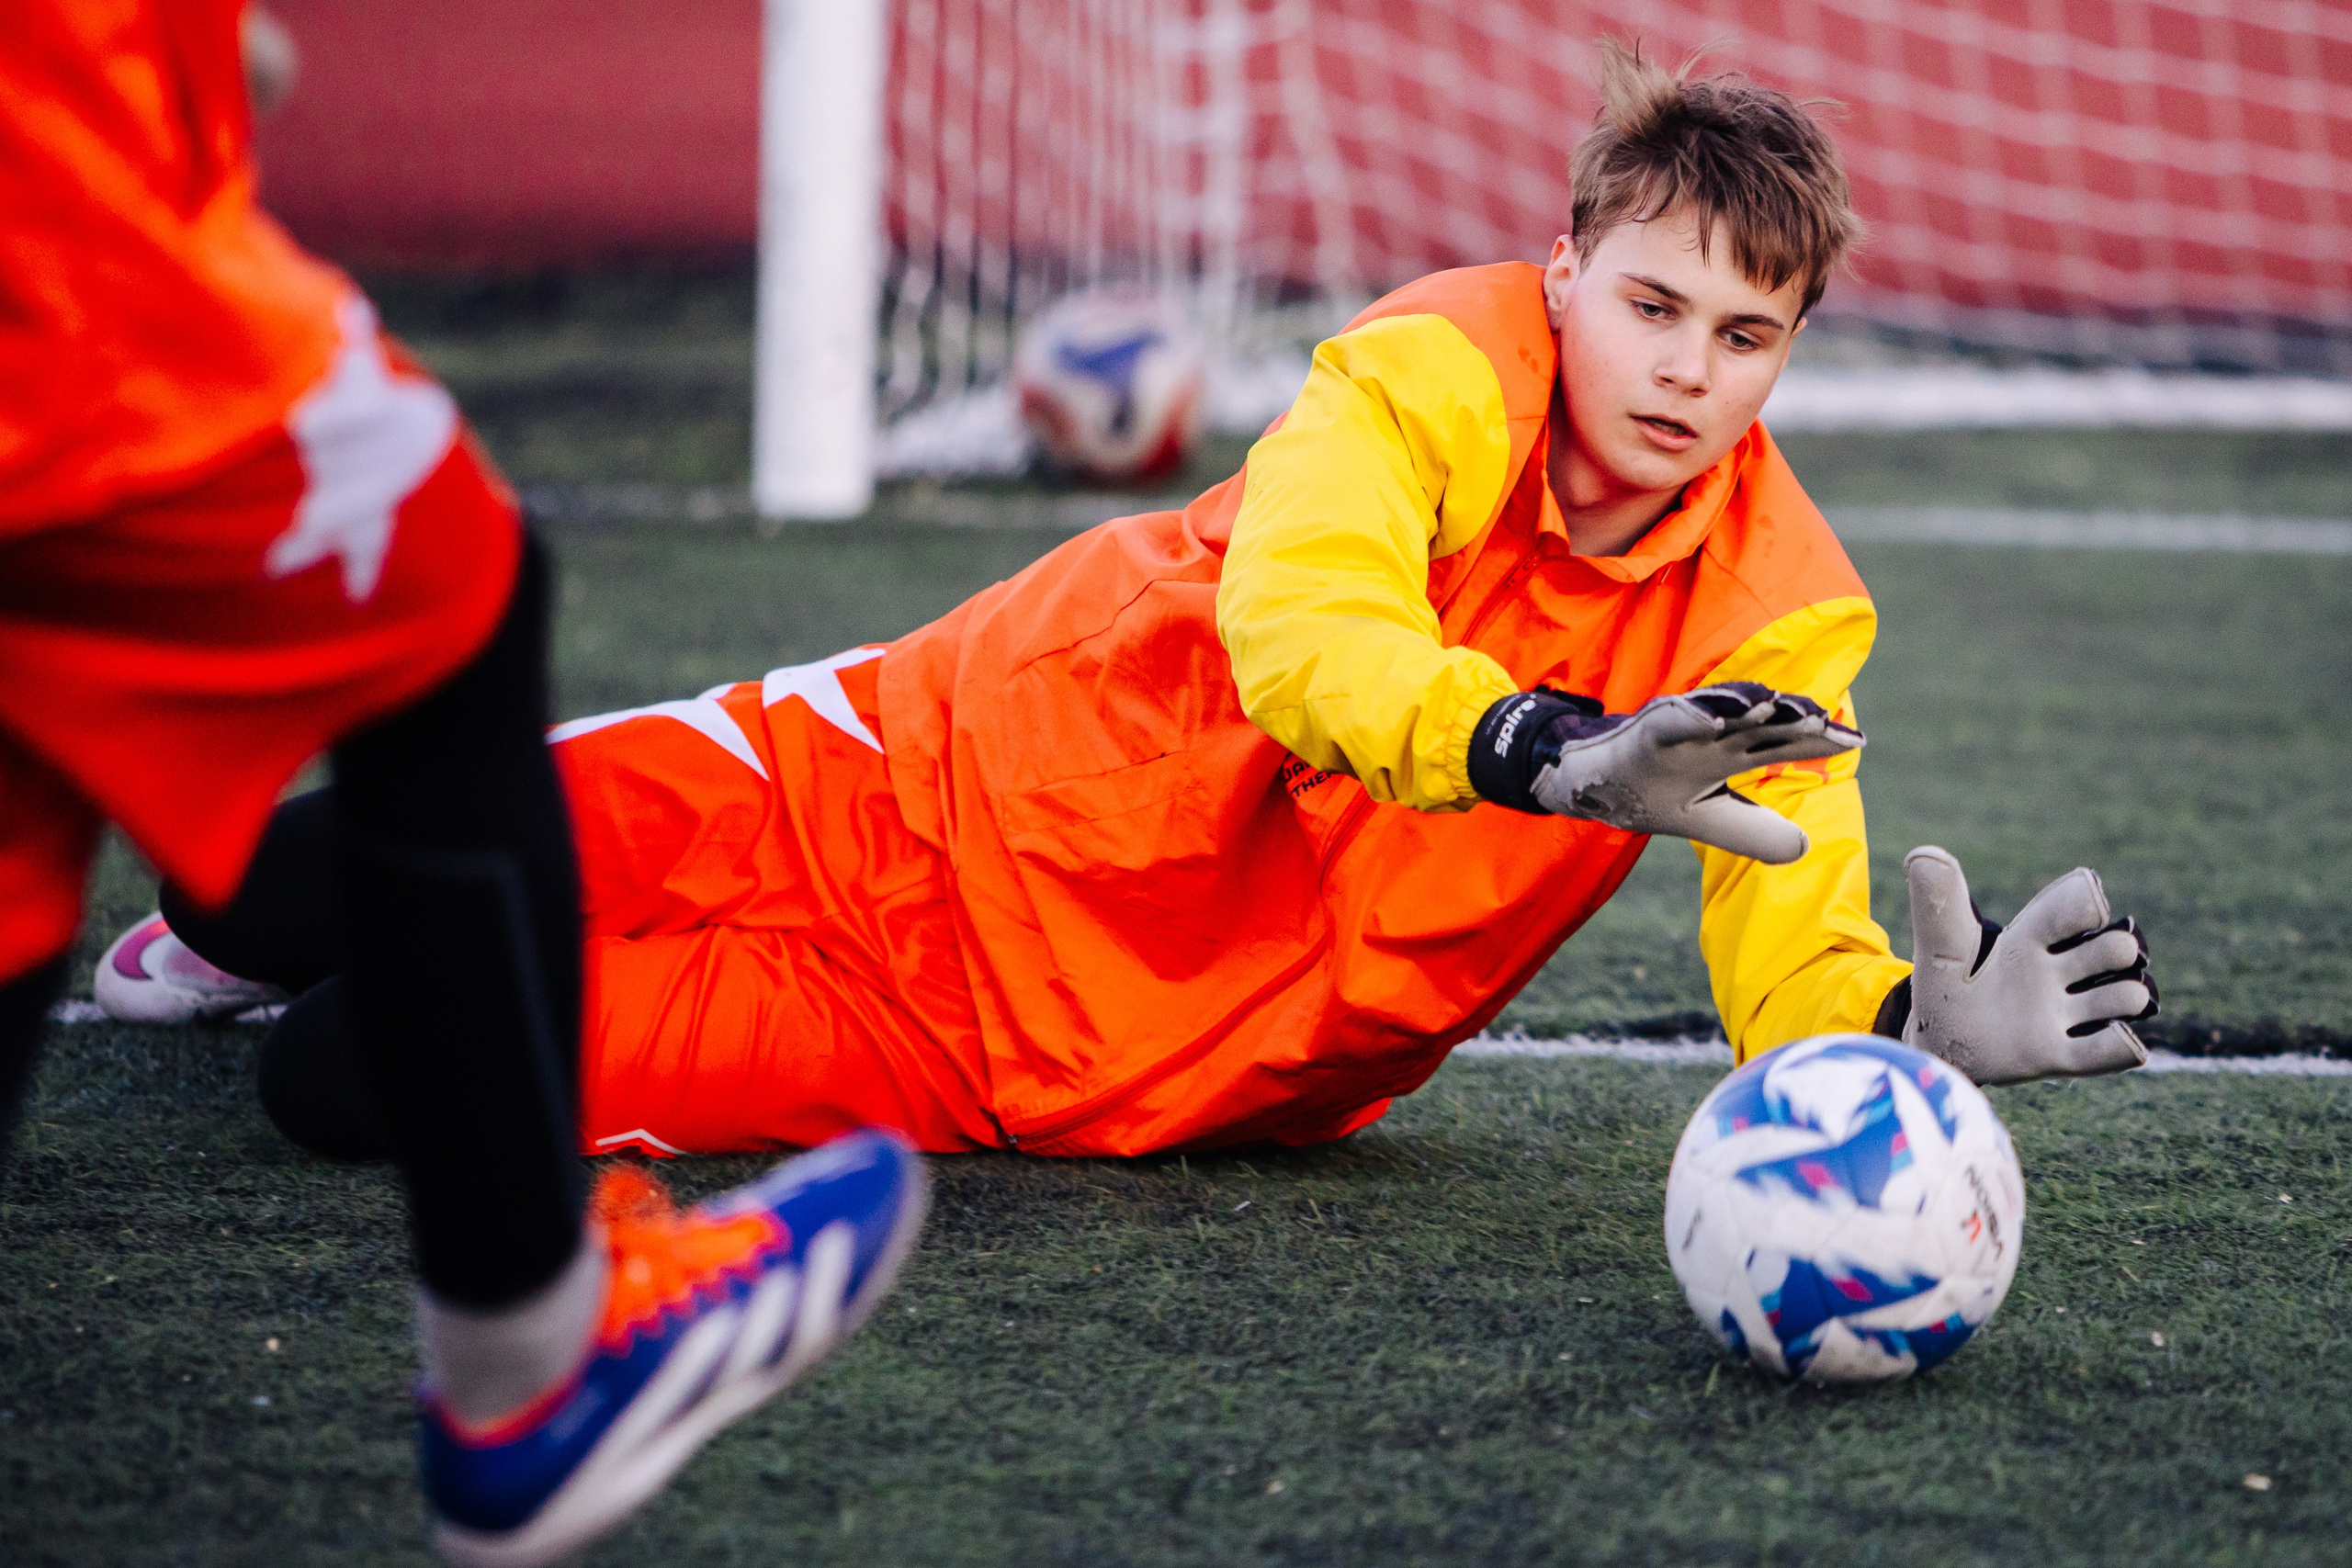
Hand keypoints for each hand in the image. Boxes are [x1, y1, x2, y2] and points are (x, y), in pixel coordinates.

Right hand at [1467, 681, 1863, 862]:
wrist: (1588, 783)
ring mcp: (1679, 727)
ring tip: (1777, 705)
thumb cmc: (1651, 792)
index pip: (1782, 742)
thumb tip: (1804, 846)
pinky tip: (1714, 718)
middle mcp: (1712, 733)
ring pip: (1720, 711)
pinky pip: (1669, 720)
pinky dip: (1691, 716)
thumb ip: (1752, 832)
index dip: (1817, 740)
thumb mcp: (1707, 820)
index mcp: (1729, 752)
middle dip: (1792, 718)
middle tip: (1826, 718)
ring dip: (1747, 705)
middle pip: (1760, 721)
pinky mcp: (1645, 731)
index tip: (1856, 743)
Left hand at [1891, 847, 2156, 1085]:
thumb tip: (1922, 854)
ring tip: (2082, 1006)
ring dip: (2121, 997)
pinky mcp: (2063, 1057)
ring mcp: (2066, 1015)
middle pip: (2120, 947)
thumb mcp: (1940, 948)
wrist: (1937, 1044)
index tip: (2085, 909)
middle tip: (2074, 967)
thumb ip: (1938, 907)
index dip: (2088, 902)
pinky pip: (2114, 1050)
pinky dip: (2120, 1044)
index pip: (2082, 903)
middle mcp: (2059, 973)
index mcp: (2031, 938)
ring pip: (2130, 996)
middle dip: (2114, 950)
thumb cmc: (1944, 988)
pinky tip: (2107, 1037)